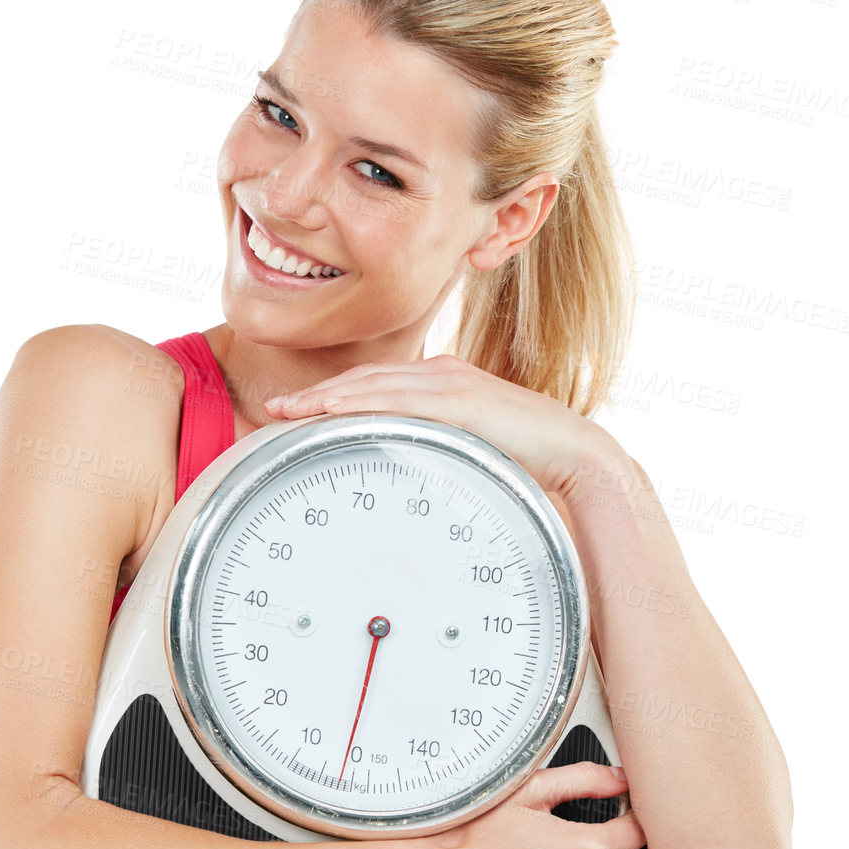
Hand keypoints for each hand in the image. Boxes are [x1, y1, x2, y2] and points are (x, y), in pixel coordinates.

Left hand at [265, 352, 610, 497]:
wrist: (573, 452)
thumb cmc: (524, 457)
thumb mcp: (468, 449)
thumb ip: (437, 450)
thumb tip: (408, 473)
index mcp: (441, 384)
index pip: (374, 384)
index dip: (331, 395)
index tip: (296, 411)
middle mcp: (440, 375)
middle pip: (363, 379)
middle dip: (316, 394)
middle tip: (276, 408)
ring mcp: (450, 383)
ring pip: (373, 384)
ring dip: (327, 397)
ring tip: (290, 410)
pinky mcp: (461, 400)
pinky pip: (399, 399)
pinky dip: (362, 402)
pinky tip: (333, 411)